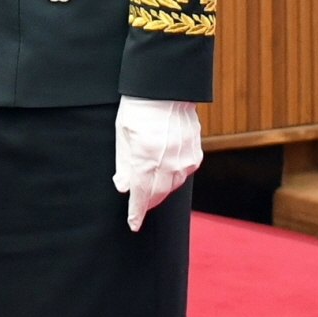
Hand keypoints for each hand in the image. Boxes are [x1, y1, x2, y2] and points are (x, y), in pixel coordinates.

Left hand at [112, 98, 203, 230]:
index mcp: (145, 161)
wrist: (166, 92)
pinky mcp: (195, 154)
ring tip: (151, 189)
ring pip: (172, 186)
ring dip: (160, 190)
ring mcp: (184, 160)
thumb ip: (124, 165)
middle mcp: (167, 164)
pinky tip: (166, 171)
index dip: (136, 213)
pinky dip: (174, 176)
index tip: (133, 224)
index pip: (140, 196)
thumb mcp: (122, 136)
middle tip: (139, 206)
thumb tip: (124, 187)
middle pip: (157, 195)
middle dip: (147, 202)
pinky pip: (183, 173)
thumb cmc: (138, 110)